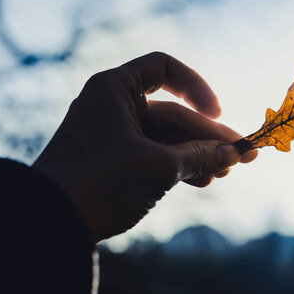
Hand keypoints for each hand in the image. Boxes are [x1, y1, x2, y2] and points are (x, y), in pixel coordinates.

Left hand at [32, 52, 256, 242]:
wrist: (51, 224)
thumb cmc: (102, 184)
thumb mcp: (159, 168)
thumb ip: (200, 156)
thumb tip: (234, 153)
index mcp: (114, 89)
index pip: (164, 69)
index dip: (196, 87)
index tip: (219, 112)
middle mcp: (110, 106)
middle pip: (170, 113)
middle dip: (207, 137)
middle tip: (242, 157)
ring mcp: (108, 136)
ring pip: (162, 139)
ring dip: (195, 155)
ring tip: (225, 174)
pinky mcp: (107, 163)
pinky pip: (149, 157)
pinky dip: (174, 167)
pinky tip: (201, 182)